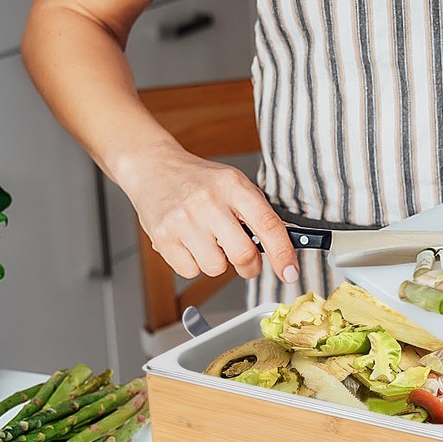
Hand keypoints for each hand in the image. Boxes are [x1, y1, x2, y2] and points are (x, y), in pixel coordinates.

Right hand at [117, 143, 299, 281]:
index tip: (290, 272)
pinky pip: (191, 271)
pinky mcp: (163, 237)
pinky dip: (193, 264)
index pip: (268, 225)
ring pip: (216, 268)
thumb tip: (290, 244)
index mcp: (233, 186)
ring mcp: (183, 220)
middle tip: (246, 260)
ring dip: (217, 262)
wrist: (152, 169)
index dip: (283, 254)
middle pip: (243, 255)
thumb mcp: (235, 186)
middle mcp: (208, 202)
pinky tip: (189, 242)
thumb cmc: (200, 181)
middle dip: (250, 266)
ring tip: (208, 240)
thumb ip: (260, 214)